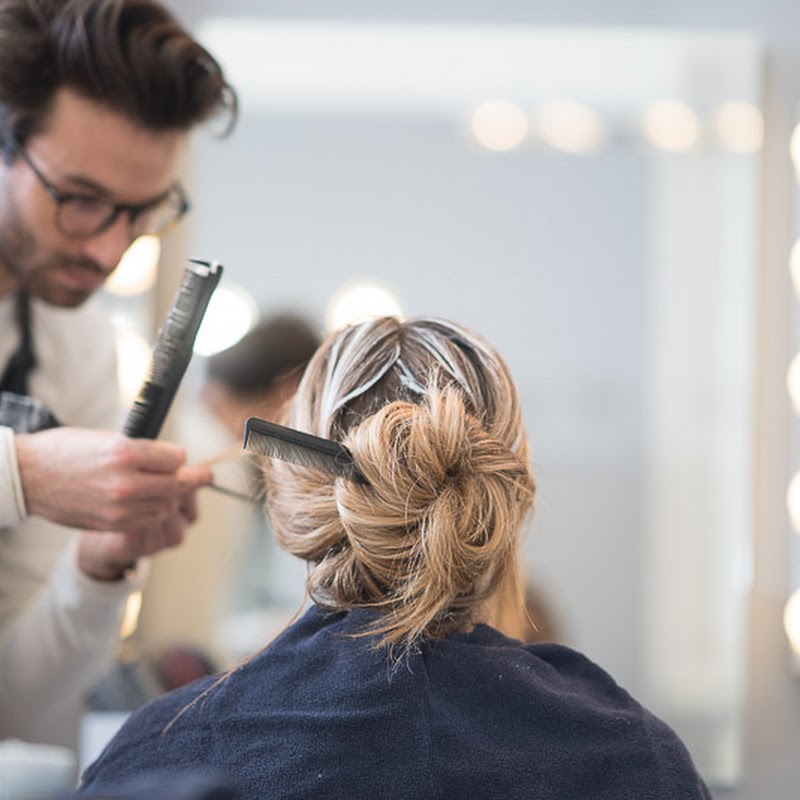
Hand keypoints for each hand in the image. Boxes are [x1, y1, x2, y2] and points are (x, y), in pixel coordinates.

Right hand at [15, 427, 211, 533]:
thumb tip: (172, 458)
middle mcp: (125, 481)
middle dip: (193, 480)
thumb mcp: (108, 437)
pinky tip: (154, 504)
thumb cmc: (66, 451)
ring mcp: (119, 507)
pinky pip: (148, 521)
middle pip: (176, 484)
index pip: (175, 458)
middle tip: (204, 477)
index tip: (182, 458)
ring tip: (173, 489)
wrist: (30, 476)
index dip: (180, 457)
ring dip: (173, 497)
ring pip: (166, 505)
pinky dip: (156, 512)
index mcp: (125, 452)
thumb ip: (142, 450)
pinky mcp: (112, 523)